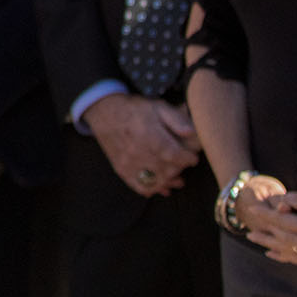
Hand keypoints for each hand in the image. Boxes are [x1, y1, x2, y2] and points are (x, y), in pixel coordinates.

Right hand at [84, 93, 200, 195]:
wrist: (104, 111)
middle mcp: (140, 153)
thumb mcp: (158, 107)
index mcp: (152, 137)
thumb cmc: (134, 109)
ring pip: (156, 182)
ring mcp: (130, 163)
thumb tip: (192, 132)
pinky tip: (160, 187)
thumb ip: (176, 119)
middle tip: (183, 164)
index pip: (177, 156)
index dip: (188, 159)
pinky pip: (139, 186)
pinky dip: (151, 189)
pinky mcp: (121, 169)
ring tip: (177, 179)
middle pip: (168, 171)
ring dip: (169, 182)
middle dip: (180, 170)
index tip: (192, 157)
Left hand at [259, 187, 296, 263]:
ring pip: (295, 254)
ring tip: (260, 246)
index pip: (284, 223)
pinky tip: (281, 256)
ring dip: (276, 250)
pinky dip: (292, 258)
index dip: (267, 216)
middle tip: (248, 233)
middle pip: (285, 242)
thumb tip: (281, 201)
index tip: (252, 209)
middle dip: (267, 237)